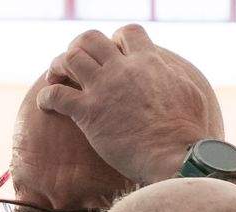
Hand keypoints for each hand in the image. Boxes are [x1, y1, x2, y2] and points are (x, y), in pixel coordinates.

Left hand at [37, 25, 224, 184]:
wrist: (175, 156)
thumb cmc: (187, 133)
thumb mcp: (188, 92)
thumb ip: (172, 78)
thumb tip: (167, 74)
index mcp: (148, 62)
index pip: (128, 33)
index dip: (117, 40)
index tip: (115, 54)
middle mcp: (122, 69)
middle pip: (90, 39)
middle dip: (80, 48)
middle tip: (78, 65)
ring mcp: (103, 89)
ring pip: (69, 59)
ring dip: (59, 66)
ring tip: (57, 78)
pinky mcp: (88, 114)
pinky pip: (55, 95)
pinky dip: (46, 98)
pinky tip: (46, 106)